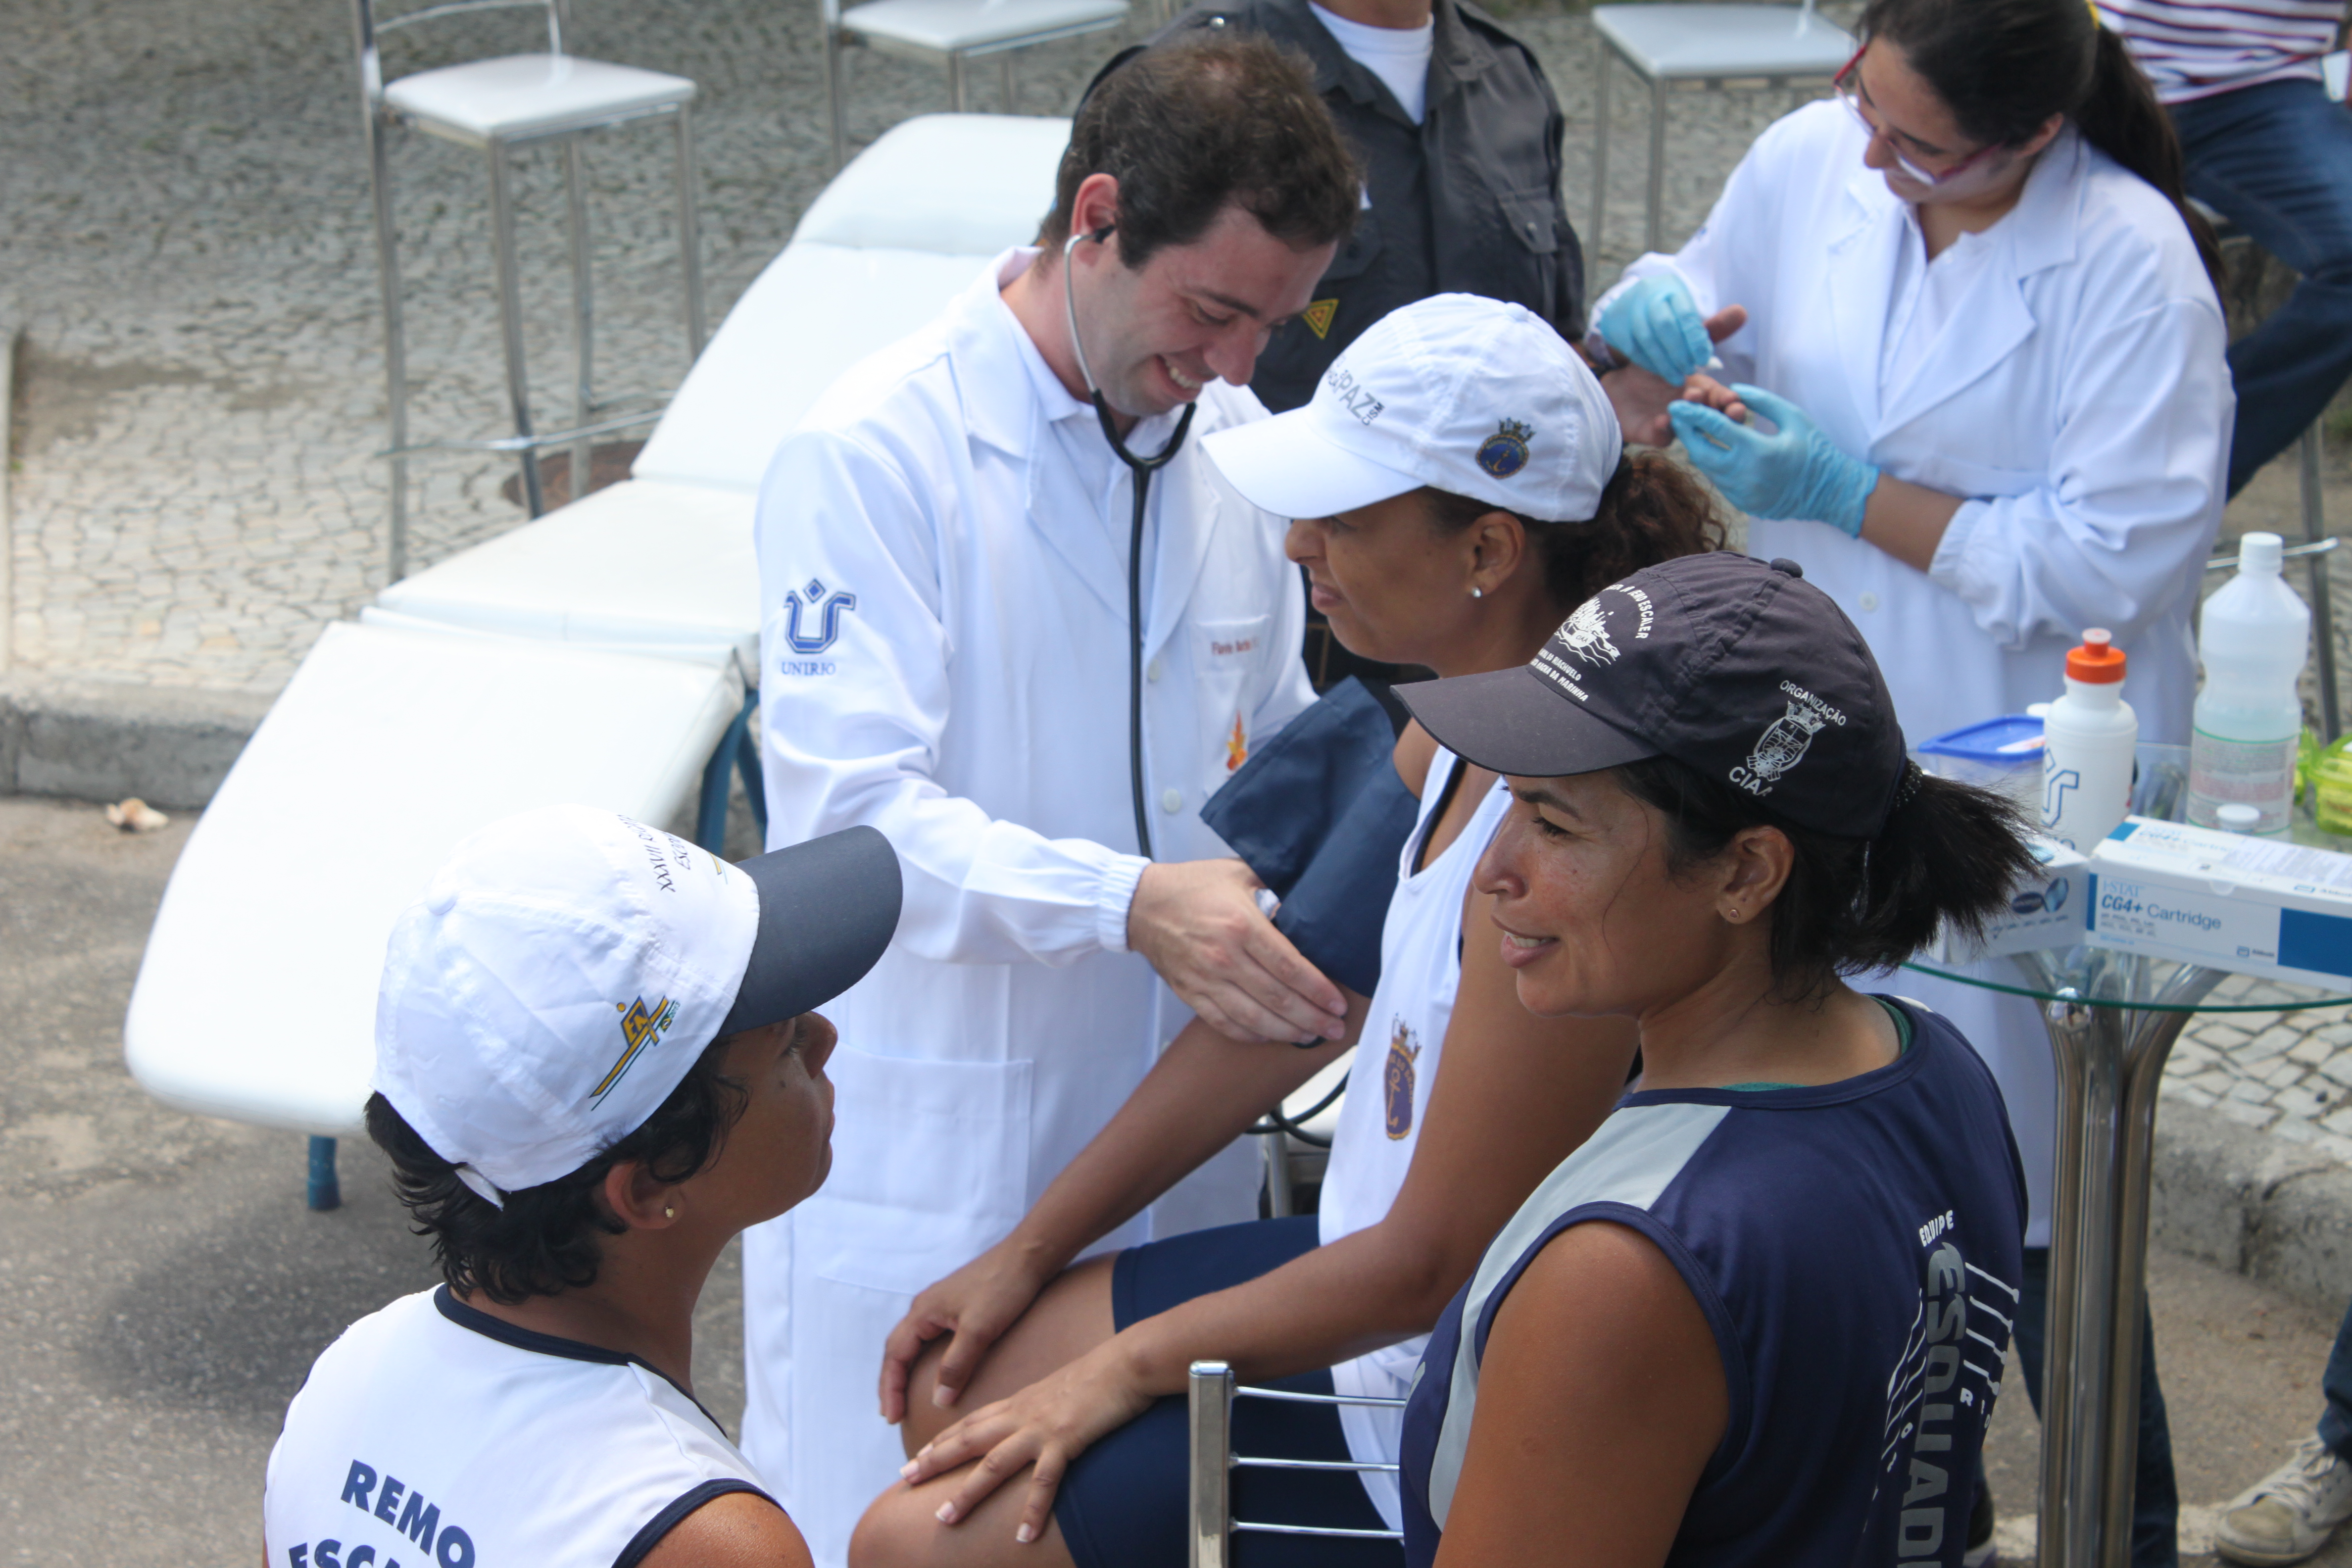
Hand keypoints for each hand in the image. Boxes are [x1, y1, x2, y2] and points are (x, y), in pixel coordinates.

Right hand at [880, 1240, 1058, 1422]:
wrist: (1029, 1255)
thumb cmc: (1004, 1287)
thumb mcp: (979, 1330)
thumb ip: (956, 1366)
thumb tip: (938, 1401)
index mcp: (923, 1311)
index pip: (895, 1355)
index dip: (890, 1388)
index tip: (891, 1418)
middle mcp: (926, 1306)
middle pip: (898, 1349)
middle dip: (891, 1382)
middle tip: (891, 1414)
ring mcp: (941, 1304)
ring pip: (913, 1342)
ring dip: (904, 1370)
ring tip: (903, 1398)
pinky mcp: (958, 1305)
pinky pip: (929, 1337)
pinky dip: (923, 1358)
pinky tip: (932, 1370)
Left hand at [901, 1343, 1154, 1542]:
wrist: (1126, 1362)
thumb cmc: (1099, 1376)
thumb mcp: (1058, 1389)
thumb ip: (1038, 1407)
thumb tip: (1030, 1423)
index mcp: (1019, 1401)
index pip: (970, 1422)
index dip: (941, 1440)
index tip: (915, 1458)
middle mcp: (1021, 1414)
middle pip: (968, 1440)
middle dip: (933, 1461)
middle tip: (904, 1481)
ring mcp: (1041, 1428)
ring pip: (993, 1464)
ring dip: (967, 1493)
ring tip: (944, 1519)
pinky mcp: (1065, 1440)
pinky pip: (1044, 1481)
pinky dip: (1033, 1509)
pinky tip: (1024, 1536)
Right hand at [1127, 859, 1345, 1043]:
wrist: (1140, 904)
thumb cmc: (1194, 885)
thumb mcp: (1238, 872)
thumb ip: (1276, 883)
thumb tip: (1310, 897)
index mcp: (1241, 925)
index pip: (1289, 967)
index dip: (1318, 990)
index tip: (1338, 1003)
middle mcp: (1224, 957)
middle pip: (1277, 998)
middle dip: (1312, 1018)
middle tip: (1335, 1028)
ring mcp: (1205, 979)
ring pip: (1254, 1018)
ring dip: (1286, 1032)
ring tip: (1311, 1037)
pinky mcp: (1190, 993)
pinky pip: (1224, 1023)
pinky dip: (1249, 1035)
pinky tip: (1270, 1037)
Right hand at [1597, 277, 1715, 382]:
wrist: (1627, 308)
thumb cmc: (1667, 316)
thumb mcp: (1688, 317)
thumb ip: (1713, 324)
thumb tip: (1742, 314)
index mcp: (1672, 288)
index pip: (1685, 314)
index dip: (1695, 338)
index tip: (1704, 359)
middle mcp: (1649, 295)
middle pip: (1665, 325)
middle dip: (1679, 351)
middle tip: (1690, 369)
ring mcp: (1630, 310)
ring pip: (1647, 337)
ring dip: (1664, 361)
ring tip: (1677, 377)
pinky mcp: (1616, 325)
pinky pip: (1633, 347)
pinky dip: (1648, 361)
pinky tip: (1660, 371)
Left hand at [1599, 306, 1748, 446]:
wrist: (1618, 388)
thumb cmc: (1655, 369)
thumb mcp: (1679, 346)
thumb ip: (1708, 332)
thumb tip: (1740, 310)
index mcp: (1703, 391)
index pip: (1723, 399)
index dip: (1731, 401)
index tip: (1736, 398)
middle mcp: (1694, 412)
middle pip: (1714, 419)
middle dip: (1722, 415)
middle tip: (1726, 408)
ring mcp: (1676, 424)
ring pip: (1692, 429)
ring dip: (1695, 418)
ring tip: (1690, 401)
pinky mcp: (1654, 433)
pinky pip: (1662, 437)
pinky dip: (1664, 430)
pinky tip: (1662, 420)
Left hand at [1668, 384, 1878, 535]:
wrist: (1830, 492)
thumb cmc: (1816, 449)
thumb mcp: (1793, 417)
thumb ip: (1762, 401)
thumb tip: (1733, 390)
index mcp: (1759, 451)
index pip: (1715, 429)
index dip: (1693, 414)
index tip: (1677, 404)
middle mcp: (1746, 476)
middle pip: (1700, 452)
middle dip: (1685, 433)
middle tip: (1676, 416)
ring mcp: (1742, 494)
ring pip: (1707, 469)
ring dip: (1697, 448)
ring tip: (1692, 430)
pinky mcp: (1743, 504)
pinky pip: (1718, 481)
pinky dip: (1713, 464)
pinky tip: (1712, 450)